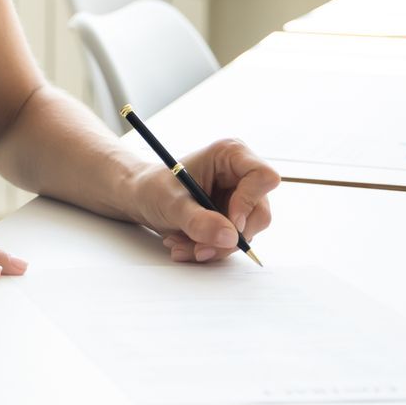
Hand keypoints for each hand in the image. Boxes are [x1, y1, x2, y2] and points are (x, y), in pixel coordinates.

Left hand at [130, 137, 279, 263]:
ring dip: (214, 247)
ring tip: (181, 245)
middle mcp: (241, 176)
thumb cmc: (153, 188)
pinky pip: (233, 242)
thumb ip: (198, 220)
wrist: (141, 198)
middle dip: (228, 237)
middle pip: (259, 213)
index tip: (231, 223)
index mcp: (230, 155)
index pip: (264, 177)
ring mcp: (240, 199)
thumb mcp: (171, 203)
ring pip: (246, 234)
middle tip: (198, 249)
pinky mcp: (233, 219)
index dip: (250, 202)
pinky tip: (185, 245)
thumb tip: (230, 237)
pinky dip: (210, 249)